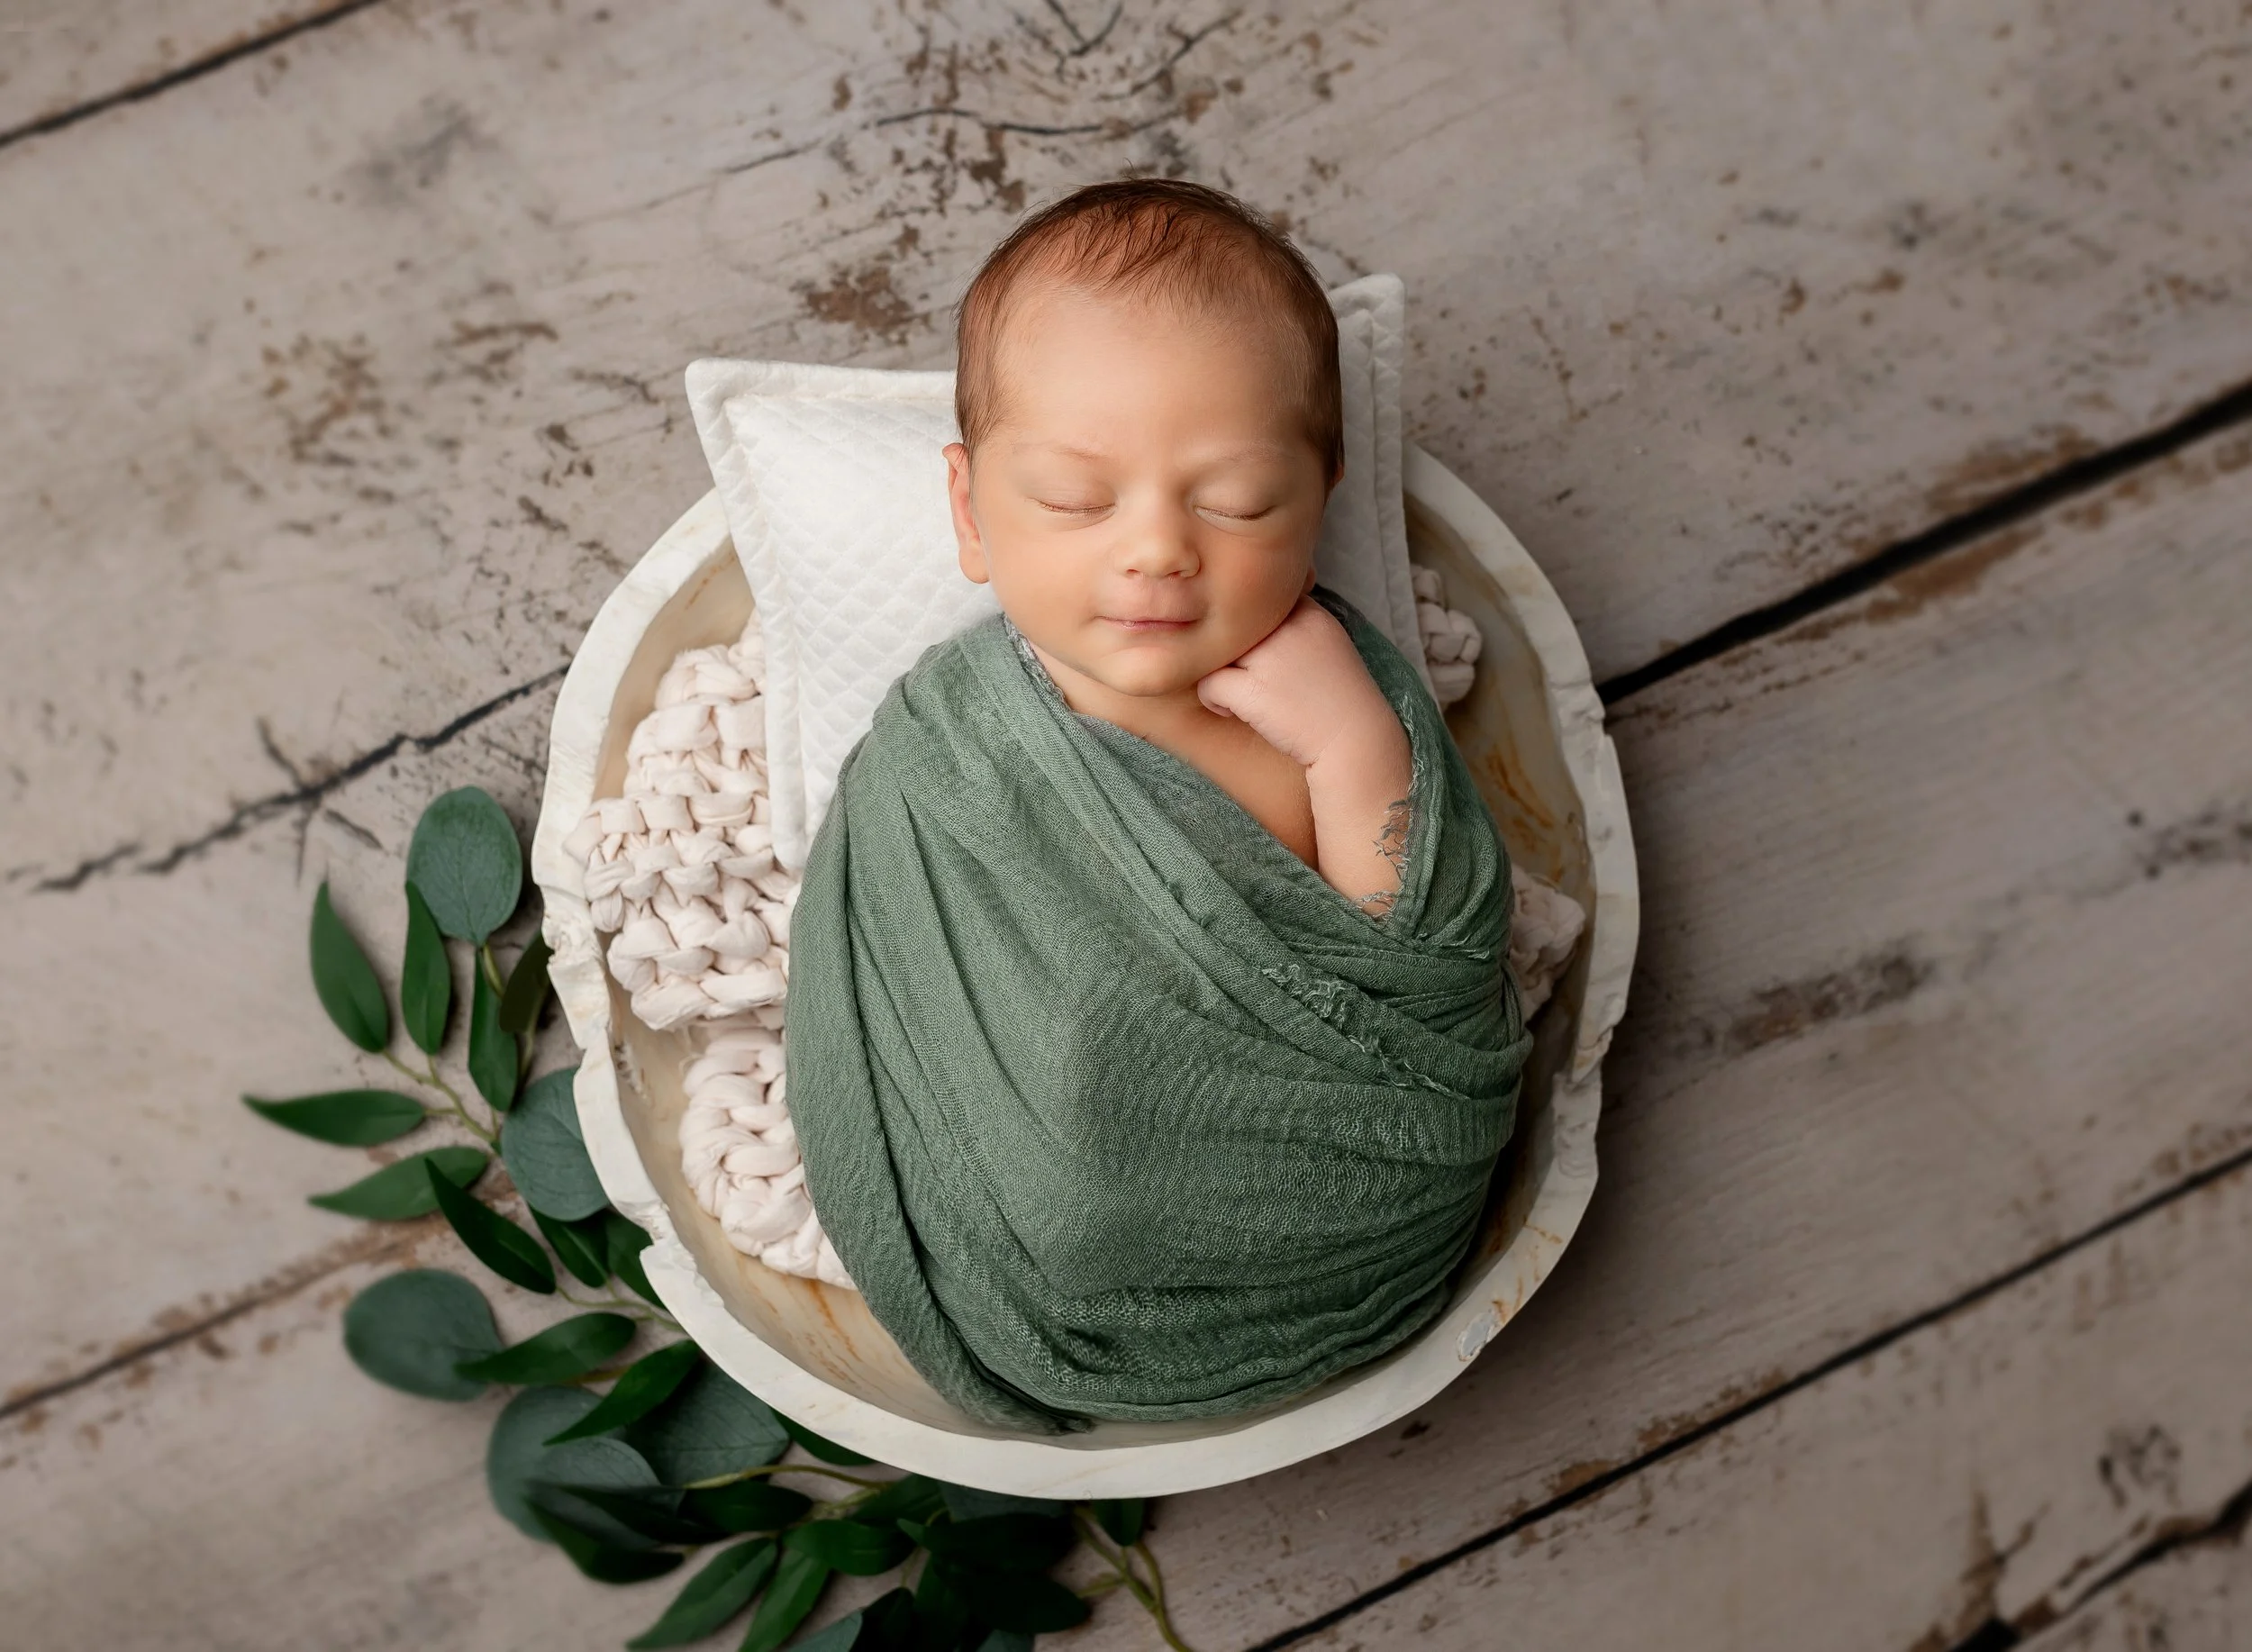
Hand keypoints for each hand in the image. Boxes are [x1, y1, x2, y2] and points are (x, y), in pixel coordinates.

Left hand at [1194, 596, 1397, 772]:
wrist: (1357, 746)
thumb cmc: (1340, 705)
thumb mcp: (1330, 649)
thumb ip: (1296, 630)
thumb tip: (1252, 626)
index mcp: (1311, 615)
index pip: (1262, 603)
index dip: (1254, 630)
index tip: (1262, 659)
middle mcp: (1290, 629)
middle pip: (1236, 626)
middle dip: (1235, 653)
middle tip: (1246, 678)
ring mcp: (1270, 657)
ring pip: (1218, 650)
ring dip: (1221, 673)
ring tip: (1236, 694)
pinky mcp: (1252, 690)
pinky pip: (1208, 683)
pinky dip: (1213, 701)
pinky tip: (1232, 713)